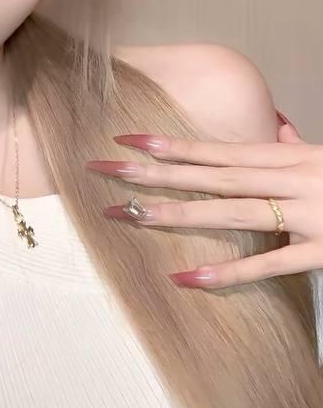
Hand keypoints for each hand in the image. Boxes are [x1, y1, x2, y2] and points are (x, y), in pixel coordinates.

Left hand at [85, 111, 322, 287]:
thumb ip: (299, 148)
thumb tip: (276, 130)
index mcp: (293, 158)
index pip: (221, 150)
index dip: (174, 146)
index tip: (128, 140)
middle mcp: (295, 180)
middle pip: (213, 175)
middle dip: (157, 173)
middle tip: (105, 170)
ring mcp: (309, 215)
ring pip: (232, 212)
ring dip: (178, 214)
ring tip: (130, 215)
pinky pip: (272, 263)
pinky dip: (230, 271)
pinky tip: (188, 277)